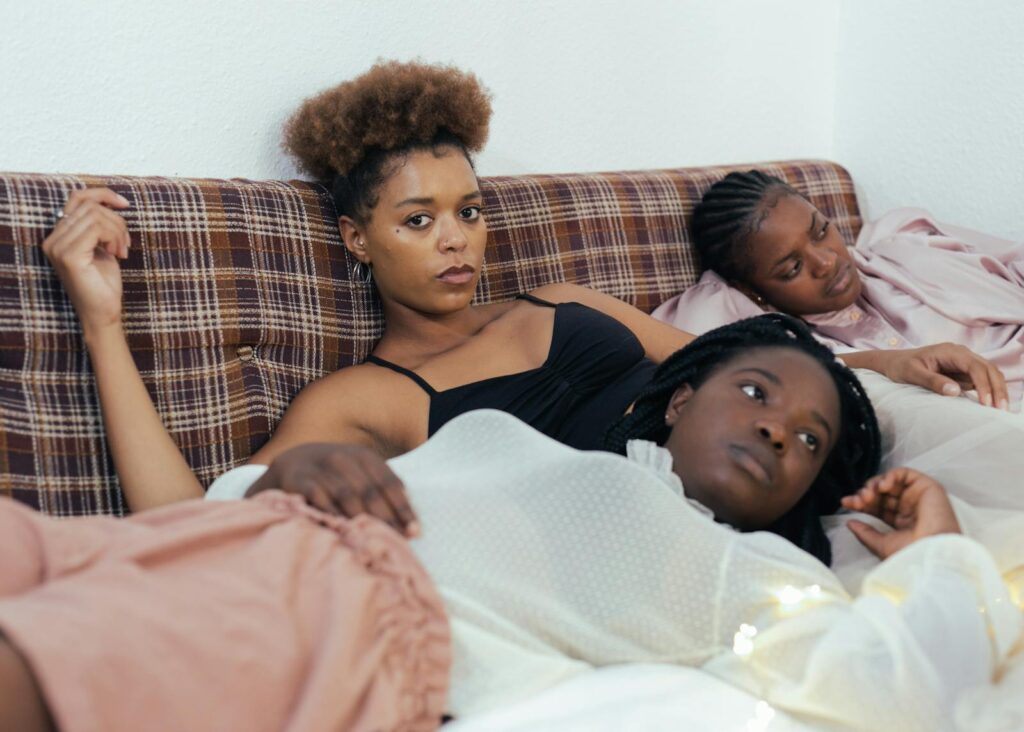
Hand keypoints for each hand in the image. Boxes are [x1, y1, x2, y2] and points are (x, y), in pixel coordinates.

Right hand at [40, 188, 130, 332]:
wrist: (103, 313)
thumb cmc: (104, 283)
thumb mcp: (102, 246)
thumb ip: (98, 225)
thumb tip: (108, 201)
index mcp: (58, 236)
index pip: (77, 198)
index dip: (103, 195)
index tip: (125, 204)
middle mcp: (52, 240)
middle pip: (90, 206)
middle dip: (116, 221)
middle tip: (125, 245)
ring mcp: (58, 247)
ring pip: (95, 215)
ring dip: (118, 231)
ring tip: (121, 250)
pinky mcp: (69, 255)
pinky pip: (97, 228)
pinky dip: (114, 237)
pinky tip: (117, 254)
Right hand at [246, 443, 419, 536]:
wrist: (293, 463)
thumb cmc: (336, 475)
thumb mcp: (360, 473)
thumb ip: (382, 491)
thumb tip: (410, 524)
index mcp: (365, 457)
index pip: (390, 483)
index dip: (403, 509)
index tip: (414, 532)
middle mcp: (344, 458)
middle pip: (370, 491)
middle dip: (386, 519)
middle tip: (395, 543)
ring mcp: (321, 467)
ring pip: (347, 495)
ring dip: (362, 519)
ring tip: (373, 541)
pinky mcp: (300, 479)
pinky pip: (319, 499)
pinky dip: (333, 515)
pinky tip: (343, 531)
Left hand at [841, 467, 960, 558]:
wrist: (932, 553)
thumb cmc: (911, 554)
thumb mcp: (881, 545)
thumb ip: (865, 533)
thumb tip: (849, 522)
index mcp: (901, 523)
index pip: (877, 507)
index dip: (860, 502)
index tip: (845, 502)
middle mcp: (910, 508)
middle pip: (881, 493)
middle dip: (865, 493)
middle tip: (859, 500)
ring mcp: (918, 497)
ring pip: (891, 481)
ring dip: (874, 484)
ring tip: (869, 494)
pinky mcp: (928, 487)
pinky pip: (905, 473)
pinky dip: (890, 475)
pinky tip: (883, 486)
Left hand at [877, 343, 1008, 409]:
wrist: (893, 363)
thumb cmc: (900, 367)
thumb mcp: (911, 374)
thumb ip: (932, 381)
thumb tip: (955, 391)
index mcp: (950, 351)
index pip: (975, 366)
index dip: (984, 384)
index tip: (985, 403)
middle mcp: (961, 354)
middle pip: (988, 369)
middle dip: (997, 388)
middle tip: (1001, 409)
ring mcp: (964, 363)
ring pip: (989, 374)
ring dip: (997, 390)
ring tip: (1000, 410)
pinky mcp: (963, 372)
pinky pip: (981, 381)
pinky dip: (989, 392)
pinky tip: (992, 406)